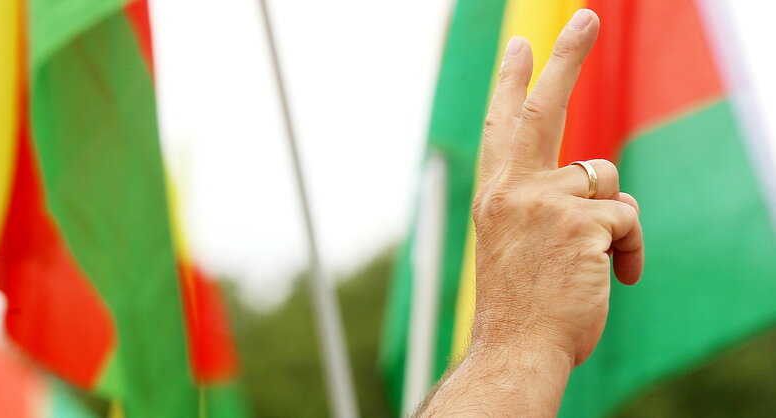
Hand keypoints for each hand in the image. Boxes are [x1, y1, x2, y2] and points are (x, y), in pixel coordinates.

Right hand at [470, 9, 642, 366]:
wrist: (517, 349)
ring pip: (606, 178)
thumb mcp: (517, 243)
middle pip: (546, 108)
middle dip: (567, 57)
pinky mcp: (584, 223)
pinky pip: (628, 219)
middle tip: (586, 17)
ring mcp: (546, 203)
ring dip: (612, 218)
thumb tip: (598, 174)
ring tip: (594, 260)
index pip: (504, 125)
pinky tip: (617, 276)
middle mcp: (514, 189)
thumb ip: (544, 202)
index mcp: (495, 194)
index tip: (520, 46)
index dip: (514, 83)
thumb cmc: (521, 303)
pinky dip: (630, 250)